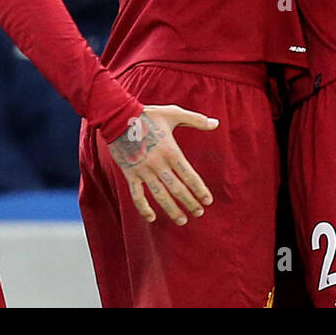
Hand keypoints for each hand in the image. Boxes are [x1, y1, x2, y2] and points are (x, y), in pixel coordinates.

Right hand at [108, 106, 218, 224]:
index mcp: (171, 152)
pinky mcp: (130, 173)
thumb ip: (196, 120)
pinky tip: (151, 218)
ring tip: (182, 220)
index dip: (200, 190)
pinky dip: (143, 208)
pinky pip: (137, 195)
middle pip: (178, 189)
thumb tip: (216, 123)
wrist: (119, 117)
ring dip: (172, 210)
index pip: (190, 176)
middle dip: (190, 203)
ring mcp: (143, 171)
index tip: (207, 201)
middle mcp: (158, 164)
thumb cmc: (148, 115)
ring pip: (160, 196)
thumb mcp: (174, 114)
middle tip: (199, 213)